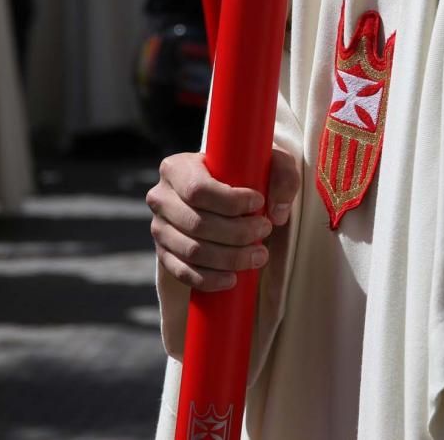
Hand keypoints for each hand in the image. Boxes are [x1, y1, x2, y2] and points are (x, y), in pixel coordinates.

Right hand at [146, 149, 301, 291]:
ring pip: (192, 251)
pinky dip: (210, 279)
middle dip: (238, 233)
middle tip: (265, 230)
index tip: (259, 204)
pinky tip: (233, 278)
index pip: (198, 189)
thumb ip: (283, 175)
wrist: (227, 196)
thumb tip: (277, 213)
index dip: (231, 202)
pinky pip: (183, 273)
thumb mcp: (269, 162)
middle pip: (197, 224)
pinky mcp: (164, 255)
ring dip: (230, 259)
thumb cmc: (246, 175)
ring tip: (258, 255)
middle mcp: (161, 197)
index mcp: (176, 168)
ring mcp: (159, 228)